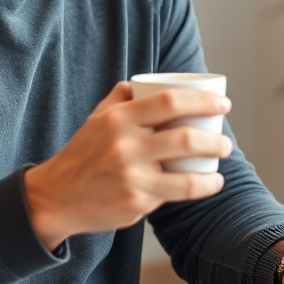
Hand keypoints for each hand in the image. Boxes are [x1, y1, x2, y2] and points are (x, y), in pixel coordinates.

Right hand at [24, 81, 232, 250]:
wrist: (58, 196)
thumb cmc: (83, 153)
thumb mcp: (97, 117)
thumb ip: (122, 97)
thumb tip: (148, 82)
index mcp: (118, 118)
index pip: (169, 101)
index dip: (202, 101)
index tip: (222, 104)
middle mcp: (125, 146)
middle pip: (184, 138)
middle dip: (214, 139)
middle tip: (225, 140)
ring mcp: (131, 177)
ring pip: (186, 173)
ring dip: (213, 166)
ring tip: (222, 158)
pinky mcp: (136, 202)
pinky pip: (176, 193)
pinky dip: (201, 187)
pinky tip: (211, 183)